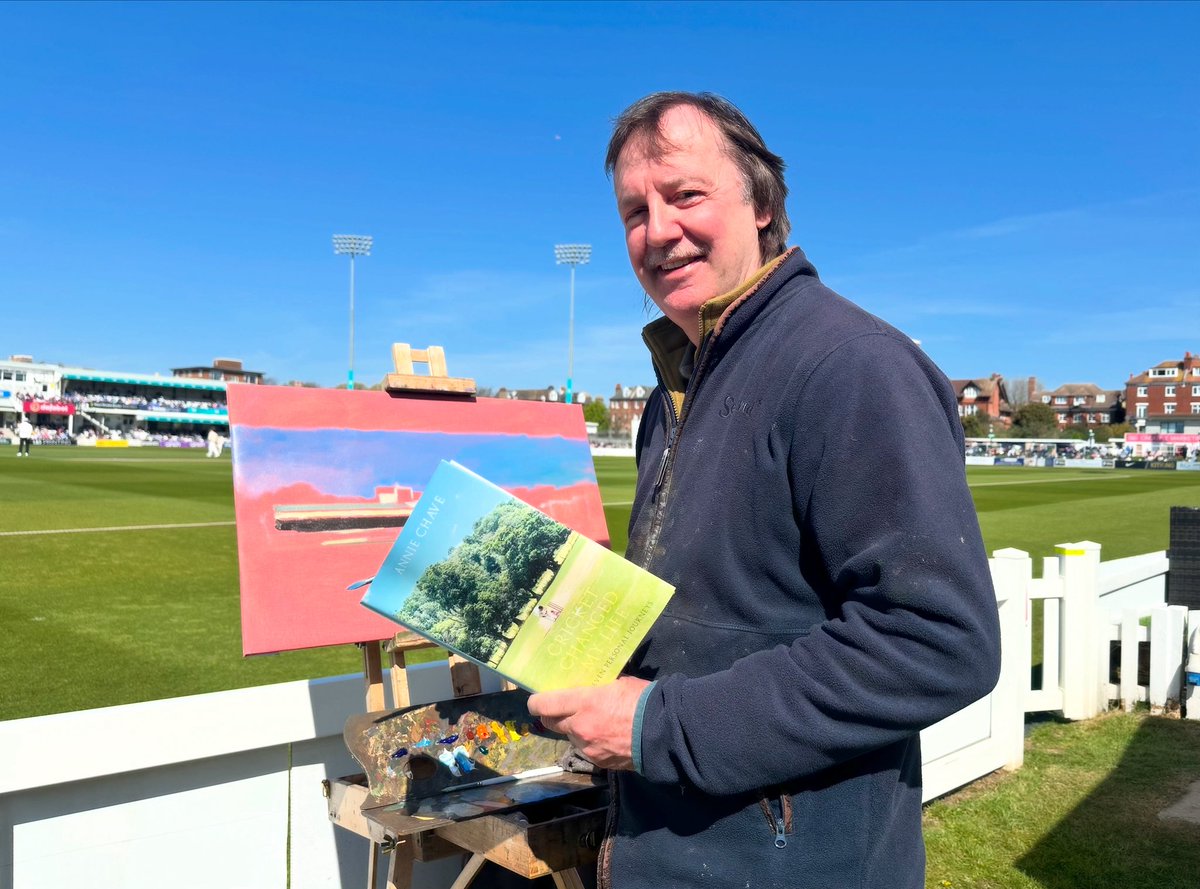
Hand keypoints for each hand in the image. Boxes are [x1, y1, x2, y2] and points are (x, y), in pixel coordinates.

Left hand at [527, 676, 648, 770]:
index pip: (544, 705)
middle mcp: (580, 727)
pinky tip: (606, 737)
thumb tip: (589, 684)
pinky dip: (591, 743)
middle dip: (553, 716)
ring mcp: (588, 747)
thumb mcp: (618, 683)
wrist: (663, 733)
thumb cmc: (643, 701)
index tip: (535, 700)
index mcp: (583, 703)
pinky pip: (586, 750)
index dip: (535, 702)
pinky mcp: (599, 762)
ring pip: (570, 737)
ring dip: (575, 730)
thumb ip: (598, 687)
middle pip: (551, 723)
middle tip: (561, 709)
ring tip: (593, 722)